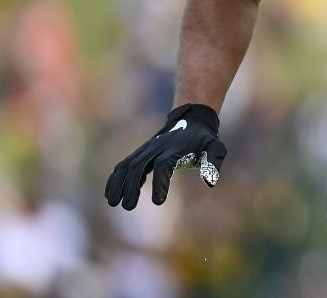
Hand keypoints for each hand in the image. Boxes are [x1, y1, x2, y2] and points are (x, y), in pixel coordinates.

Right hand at [104, 103, 226, 209]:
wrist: (192, 119)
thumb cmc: (204, 139)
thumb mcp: (215, 147)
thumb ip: (213, 163)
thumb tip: (210, 182)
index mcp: (175, 149)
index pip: (163, 165)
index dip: (160, 183)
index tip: (158, 202)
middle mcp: (158, 148)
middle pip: (139, 165)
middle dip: (131, 186)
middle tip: (129, 207)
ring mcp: (147, 149)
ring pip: (128, 165)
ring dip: (119, 183)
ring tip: (113, 203)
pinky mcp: (142, 152)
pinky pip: (124, 164)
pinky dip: (116, 177)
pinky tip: (111, 194)